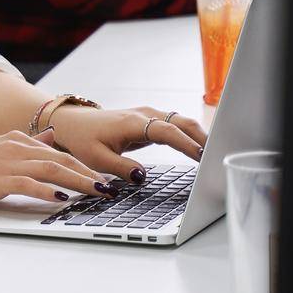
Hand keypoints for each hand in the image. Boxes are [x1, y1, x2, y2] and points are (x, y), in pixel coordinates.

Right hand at [0, 128, 114, 210]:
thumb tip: (49, 138)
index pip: (57, 150)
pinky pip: (30, 184)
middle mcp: (12, 146)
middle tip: (110, 186)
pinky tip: (63, 200)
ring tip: (99, 193)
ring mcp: (5, 161)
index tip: (102, 176)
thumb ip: (24, 144)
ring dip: (79, 182)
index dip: (82, 164)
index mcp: (13, 139)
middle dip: (89, 172)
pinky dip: (48, 192)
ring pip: (51, 169)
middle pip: (60, 158)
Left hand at [48, 104, 208, 181]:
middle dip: (203, 137)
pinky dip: (190, 135)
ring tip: (217, 154)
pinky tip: (202, 149)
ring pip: (182, 122)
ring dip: (200, 135)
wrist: (73, 124)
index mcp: (132, 122)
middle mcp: (144, 115)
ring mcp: (149, 115)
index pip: (167, 132)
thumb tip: (142, 177)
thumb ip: (120, 168)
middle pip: (181, 122)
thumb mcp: (96, 158)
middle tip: (220, 155)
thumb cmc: (83, 140)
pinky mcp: (150, 121)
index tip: (203, 156)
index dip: (186, 144)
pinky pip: (176, 126)